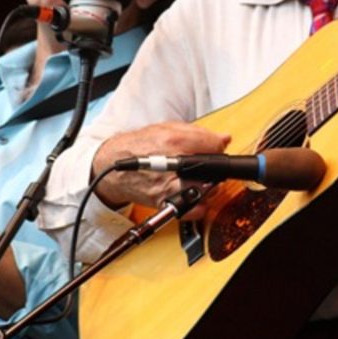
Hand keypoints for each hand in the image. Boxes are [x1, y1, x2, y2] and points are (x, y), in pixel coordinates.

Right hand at [92, 122, 230, 210]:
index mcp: (174, 140)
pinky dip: (197, 207)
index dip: (218, 147)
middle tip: (210, 167)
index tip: (215, 149)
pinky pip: (190, 209)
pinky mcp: (163, 201)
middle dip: (215, 169)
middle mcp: (173, 162)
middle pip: (212, 170)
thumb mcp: (166, 128)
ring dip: (209, 187)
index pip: (214, 145)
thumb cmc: (139, 146)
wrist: (114, 165)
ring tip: (202, 181)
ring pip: (204, 190)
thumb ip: (197, 132)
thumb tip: (224, 138)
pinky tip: (196, 198)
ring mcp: (168, 184)